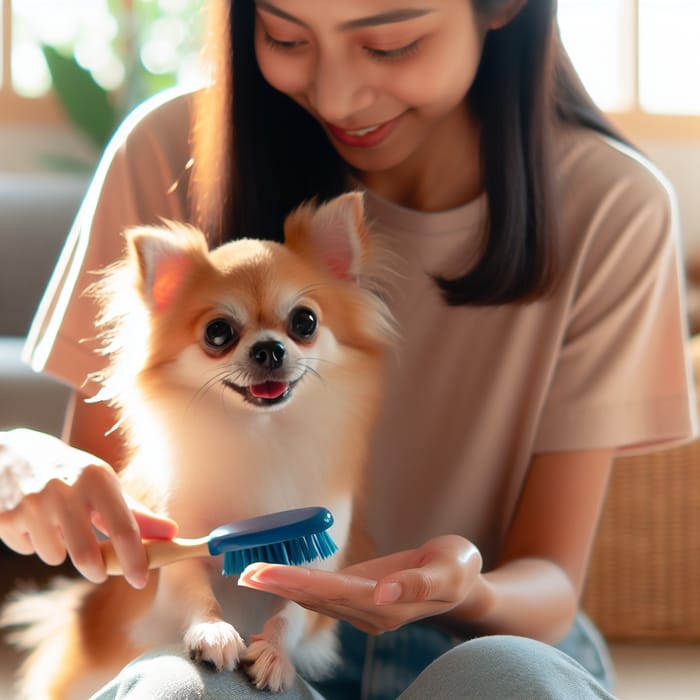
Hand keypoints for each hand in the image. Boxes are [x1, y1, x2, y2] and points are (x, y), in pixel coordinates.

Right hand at [0, 429, 176, 588]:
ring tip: (57, 525)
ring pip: (55, 556)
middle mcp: (64, 489)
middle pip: (86, 555)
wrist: (14, 453)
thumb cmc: (72, 472)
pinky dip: (34, 542)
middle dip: (97, 571)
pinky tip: (31, 519)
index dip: (135, 560)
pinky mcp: (6, 517)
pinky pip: (27, 550)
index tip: (141, 580)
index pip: (124, 528)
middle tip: (100, 571)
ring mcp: (32, 503)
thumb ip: (136, 512)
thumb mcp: (104, 483)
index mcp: (97, 479)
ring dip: (61, 551)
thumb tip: (172, 533)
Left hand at [238, 535, 481, 634]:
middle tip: (246, 573)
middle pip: (318, 598)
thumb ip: (417, 581)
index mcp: (388, 605)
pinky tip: (280, 580)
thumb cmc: (458, 570)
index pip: (334, 592)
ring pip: (318, 599)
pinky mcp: (362, 598)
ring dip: (284, 586)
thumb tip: (382, 592)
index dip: (298, 582)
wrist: (463, 582)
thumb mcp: (449, 570)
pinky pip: (326, 595)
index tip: (266, 574)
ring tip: (252, 574)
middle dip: (280, 585)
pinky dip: (300, 586)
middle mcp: (371, 612)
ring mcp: (365, 609)